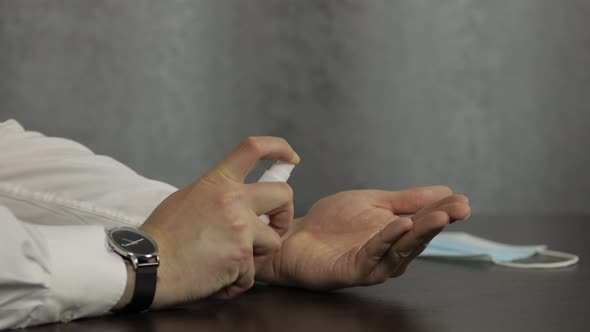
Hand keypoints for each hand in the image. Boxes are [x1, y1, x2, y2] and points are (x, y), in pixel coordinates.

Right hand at [115, 137, 299, 309]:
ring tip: (228, 263)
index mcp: (217, 181)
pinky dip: (236, 282)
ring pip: (274, 241)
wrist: (145, 264)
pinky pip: (252, 274)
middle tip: (273, 228)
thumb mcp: (188, 198)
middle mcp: (233, 199)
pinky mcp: (241, 257)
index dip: (279, 148)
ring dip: (256, 256)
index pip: (253, 148)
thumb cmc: (161, 235)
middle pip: (284, 195)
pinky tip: (215, 279)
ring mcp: (240, 228)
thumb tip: (237, 199)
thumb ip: (217, 195)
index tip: (290, 159)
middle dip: (285, 215)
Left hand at [257, 186, 469, 289]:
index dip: (444, 211)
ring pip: (402, 250)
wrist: (295, 235)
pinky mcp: (354, 271)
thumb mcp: (373, 202)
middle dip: (439, 222)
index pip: (424, 222)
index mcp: (397, 235)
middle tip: (459, 209)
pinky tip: (400, 225)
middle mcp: (390, 253)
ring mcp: (373, 264)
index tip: (462, 199)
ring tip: (437, 217)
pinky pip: (374, 256)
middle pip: (419, 238)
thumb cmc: (332, 222)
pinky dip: (388, 240)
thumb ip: (406, 199)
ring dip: (420, 233)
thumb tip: (446, 191)